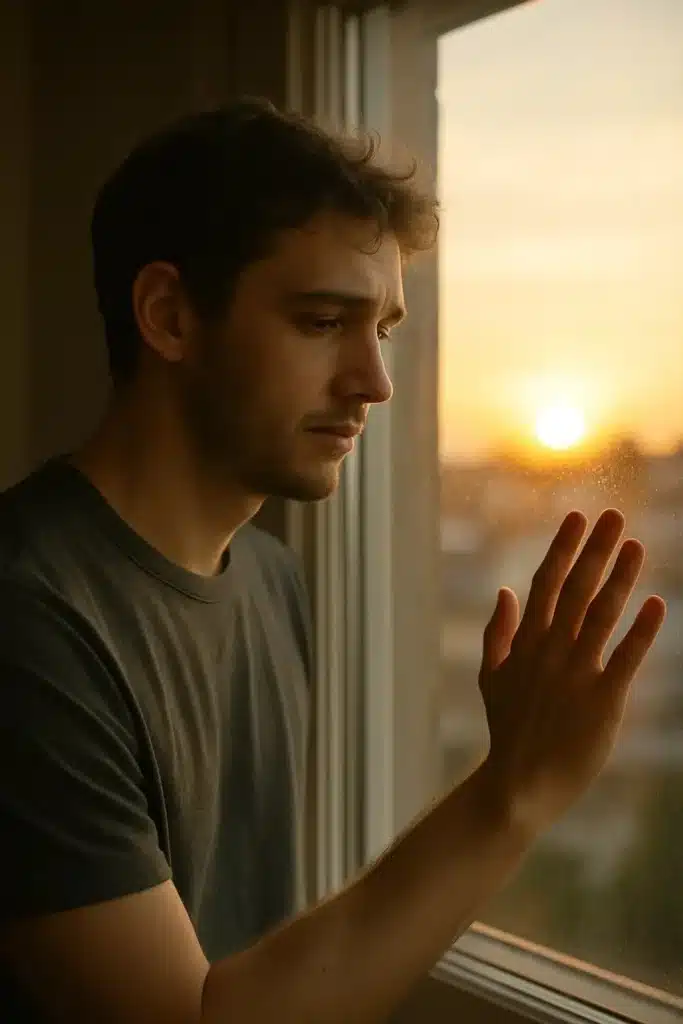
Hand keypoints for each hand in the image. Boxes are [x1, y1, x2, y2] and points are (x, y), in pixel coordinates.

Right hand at [478, 509, 665, 833]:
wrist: (520, 785)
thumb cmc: (509, 730)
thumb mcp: (492, 677)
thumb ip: (497, 633)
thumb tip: (505, 590)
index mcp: (527, 644)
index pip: (546, 584)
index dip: (564, 549)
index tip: (578, 518)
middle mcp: (551, 651)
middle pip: (576, 590)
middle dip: (595, 550)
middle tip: (614, 516)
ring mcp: (576, 674)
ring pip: (601, 615)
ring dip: (620, 578)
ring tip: (636, 546)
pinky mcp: (602, 700)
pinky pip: (626, 658)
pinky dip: (641, 631)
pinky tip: (656, 604)